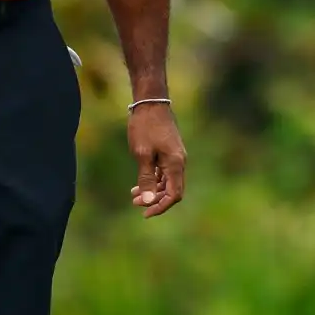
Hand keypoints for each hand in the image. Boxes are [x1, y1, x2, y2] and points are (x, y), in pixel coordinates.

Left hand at [128, 102, 185, 217]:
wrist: (150, 102)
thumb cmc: (145, 126)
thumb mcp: (142, 154)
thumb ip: (146, 179)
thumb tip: (149, 201)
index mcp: (176, 164)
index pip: (174, 195)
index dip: (160, 207)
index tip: (145, 213)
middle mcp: (179, 162)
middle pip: (172, 190)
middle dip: (155, 200)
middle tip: (136, 203)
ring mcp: (175, 156)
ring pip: (167, 181)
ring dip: (153, 190)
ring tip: (134, 195)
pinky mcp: (169, 151)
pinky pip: (164, 172)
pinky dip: (154, 179)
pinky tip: (140, 182)